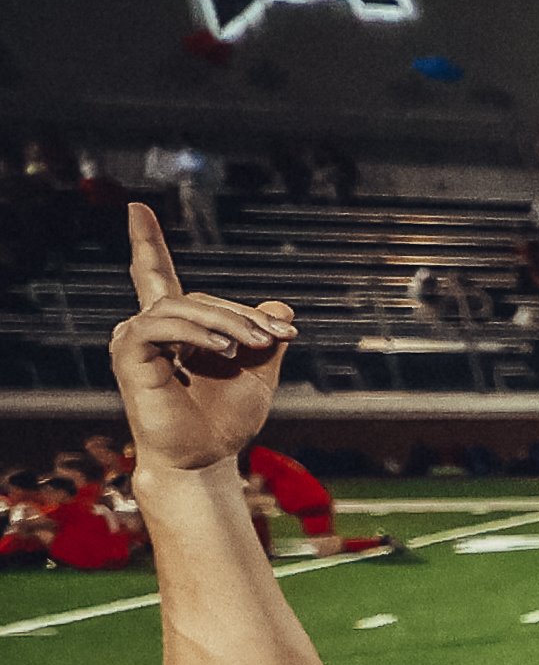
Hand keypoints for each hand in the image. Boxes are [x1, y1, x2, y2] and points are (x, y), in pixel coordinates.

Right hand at [111, 205, 299, 472]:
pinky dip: (198, 331)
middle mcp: (148, 326)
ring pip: (184, 306)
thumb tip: (281, 305)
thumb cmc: (226, 419)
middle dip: (244, 314)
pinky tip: (227, 349)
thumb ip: (266, 335)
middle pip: (198, 297)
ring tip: (256, 345)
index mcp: (175, 327)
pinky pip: (162, 325)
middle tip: (282, 334)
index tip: (137, 206)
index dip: (147, 241)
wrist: (207, 458)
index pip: (157, 274)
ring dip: (228, 322)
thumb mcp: (259, 371)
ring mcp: (135, 338)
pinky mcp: (130, 354)